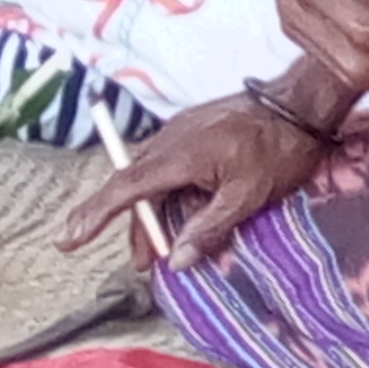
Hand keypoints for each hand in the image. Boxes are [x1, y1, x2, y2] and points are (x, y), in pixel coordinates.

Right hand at [53, 95, 324, 269]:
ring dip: (154, 213)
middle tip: (143, 265)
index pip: (125, 189)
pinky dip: (168, 193)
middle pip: (135, 189)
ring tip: (165, 248)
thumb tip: (176, 261)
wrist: (301, 102)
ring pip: (151, 179)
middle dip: (136, 228)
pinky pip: (167, 166)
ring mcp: (180, 133)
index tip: (68, 239)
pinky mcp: (192, 131)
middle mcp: (170, 141)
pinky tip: (184, 213)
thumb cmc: (278, 149)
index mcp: (179, 156)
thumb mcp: (247, 196)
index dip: (94, 215)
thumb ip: (208, 228)